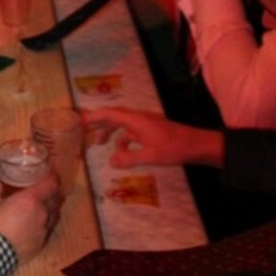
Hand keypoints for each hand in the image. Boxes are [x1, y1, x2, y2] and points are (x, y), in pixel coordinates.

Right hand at [0, 173, 62, 265]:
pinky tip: (38, 224)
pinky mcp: (42, 242)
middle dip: (54, 192)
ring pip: (55, 214)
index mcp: (31, 199)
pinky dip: (47, 223)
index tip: (51, 175)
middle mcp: (42, 212)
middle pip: (57, 198)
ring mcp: (44, 228)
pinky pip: (49, 228)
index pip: (51, 184)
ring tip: (45, 206)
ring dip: (52, 208)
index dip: (53, 178)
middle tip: (48, 190)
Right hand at [84, 110, 223, 169]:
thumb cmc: (174, 148)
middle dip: (98, 122)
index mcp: (136, 120)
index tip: (78, 121)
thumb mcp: (150, 156)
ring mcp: (146, 124)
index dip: (93, 117)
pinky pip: (131, 132)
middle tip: (81, 129)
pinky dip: (123, 139)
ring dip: (110, 132)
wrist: (197, 145)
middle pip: (114, 117)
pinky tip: (122, 152)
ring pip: (122, 125)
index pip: (110, 114)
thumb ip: (129, 158)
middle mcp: (139, 118)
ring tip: (98, 143)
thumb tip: (110, 160)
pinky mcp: (152, 131)